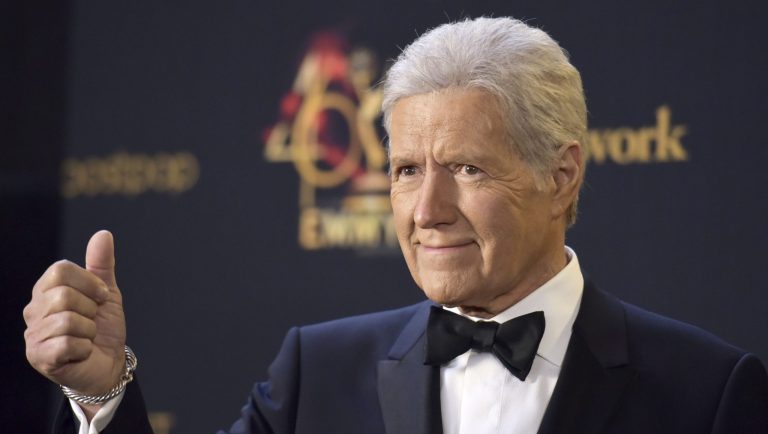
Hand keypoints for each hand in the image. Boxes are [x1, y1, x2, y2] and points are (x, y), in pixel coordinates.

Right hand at [24, 230, 126, 398]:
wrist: (108, 364)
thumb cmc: (103, 328)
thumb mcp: (106, 293)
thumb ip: (102, 264)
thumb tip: (103, 234)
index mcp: (46, 290)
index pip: (60, 269)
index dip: (90, 282)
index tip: (101, 297)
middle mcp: (33, 310)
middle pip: (63, 294)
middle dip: (90, 309)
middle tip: (92, 321)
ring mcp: (33, 334)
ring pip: (67, 320)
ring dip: (89, 330)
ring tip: (86, 337)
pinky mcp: (39, 357)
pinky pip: (67, 343)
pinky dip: (85, 347)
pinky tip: (82, 352)